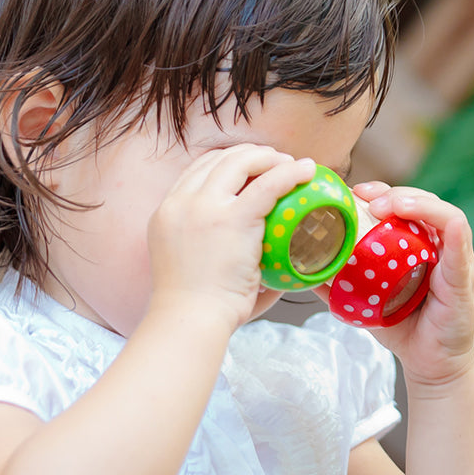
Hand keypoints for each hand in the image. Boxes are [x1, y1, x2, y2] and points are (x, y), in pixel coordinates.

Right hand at [148, 145, 315, 331]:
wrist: (189, 319)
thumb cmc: (196, 306)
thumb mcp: (189, 263)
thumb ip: (212, 247)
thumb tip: (254, 252)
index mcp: (167, 211)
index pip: (198, 169)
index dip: (228, 162)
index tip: (251, 168)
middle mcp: (181, 203)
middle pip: (218, 159)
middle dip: (251, 155)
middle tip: (277, 163)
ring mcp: (203, 208)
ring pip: (241, 162)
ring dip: (270, 158)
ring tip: (293, 166)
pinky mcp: (231, 219)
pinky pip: (267, 184)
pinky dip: (289, 173)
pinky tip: (306, 171)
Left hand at [352, 181, 473, 386]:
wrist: (427, 363)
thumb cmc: (401, 327)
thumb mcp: (363, 300)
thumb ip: (336, 284)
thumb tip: (303, 271)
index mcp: (416, 245)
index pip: (402, 205)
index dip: (381, 192)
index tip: (355, 192)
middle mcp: (438, 246)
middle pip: (421, 202)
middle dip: (393, 192)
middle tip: (365, 197)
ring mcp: (454, 259)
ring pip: (443, 214)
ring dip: (417, 202)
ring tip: (390, 205)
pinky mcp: (463, 277)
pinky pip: (461, 244)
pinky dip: (452, 228)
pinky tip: (442, 222)